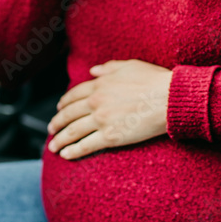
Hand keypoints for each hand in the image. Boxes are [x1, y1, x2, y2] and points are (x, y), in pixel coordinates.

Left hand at [46, 59, 172, 159]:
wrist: (169, 98)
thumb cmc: (154, 80)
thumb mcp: (130, 66)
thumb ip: (109, 67)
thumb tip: (94, 70)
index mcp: (100, 84)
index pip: (74, 95)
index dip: (63, 103)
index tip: (58, 109)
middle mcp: (96, 102)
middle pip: (69, 114)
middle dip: (56, 123)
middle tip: (51, 130)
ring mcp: (102, 120)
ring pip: (73, 131)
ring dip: (60, 140)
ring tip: (53, 147)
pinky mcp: (110, 137)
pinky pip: (86, 145)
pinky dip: (73, 151)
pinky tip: (66, 155)